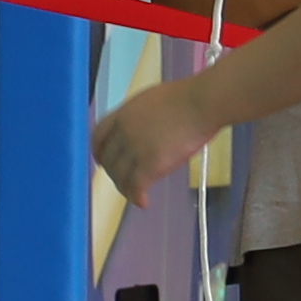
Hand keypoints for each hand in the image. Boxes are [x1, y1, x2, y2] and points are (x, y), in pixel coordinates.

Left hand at [90, 73, 210, 202]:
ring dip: (126, 188)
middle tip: (124, 180)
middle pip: (108, 160)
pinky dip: (137, 198)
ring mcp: (136, 148)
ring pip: (120, 177)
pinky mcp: (151, 164)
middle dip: (114, 173)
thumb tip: (141, 128)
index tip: (102, 161)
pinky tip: (144, 203)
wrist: (202, 102)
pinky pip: (136, 187)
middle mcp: (124, 131)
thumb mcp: (152, 100)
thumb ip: (140, 116)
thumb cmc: (187, 98)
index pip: (98, 136)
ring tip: (135, 194)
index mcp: (123, 113)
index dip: (98, 152)